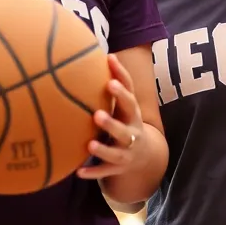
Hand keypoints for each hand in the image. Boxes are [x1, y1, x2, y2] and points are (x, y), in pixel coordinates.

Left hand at [76, 55, 148, 180]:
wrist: (146, 156)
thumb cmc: (127, 121)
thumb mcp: (124, 104)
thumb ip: (115, 82)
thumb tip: (99, 51)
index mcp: (132, 113)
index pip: (129, 97)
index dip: (121, 86)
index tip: (110, 77)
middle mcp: (132, 131)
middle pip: (125, 126)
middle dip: (112, 121)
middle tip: (97, 113)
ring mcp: (127, 151)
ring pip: (116, 151)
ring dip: (103, 148)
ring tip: (90, 144)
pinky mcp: (119, 167)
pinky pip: (105, 172)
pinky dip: (93, 172)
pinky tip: (79, 172)